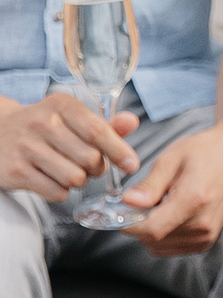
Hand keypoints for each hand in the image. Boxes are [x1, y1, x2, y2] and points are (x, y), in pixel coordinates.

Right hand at [0, 95, 138, 201]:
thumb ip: (104, 124)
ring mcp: (25, 147)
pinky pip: (56, 192)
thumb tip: (132, 122)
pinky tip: (52, 179)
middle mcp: (41, 123)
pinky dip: (61, 191)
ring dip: (79, 181)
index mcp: (61, 106)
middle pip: (90, 158)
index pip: (97, 130)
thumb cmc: (43, 129)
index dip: (119, 151)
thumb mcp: (71, 119)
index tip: (132, 165)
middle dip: (97, 168)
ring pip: (75, 178)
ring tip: (70, 171)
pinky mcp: (15, 170)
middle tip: (89, 165)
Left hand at [118, 119, 222, 256]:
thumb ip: (150, 185)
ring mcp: (207, 234)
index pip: (152, 229)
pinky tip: (169, 214)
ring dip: (151, 230)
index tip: (119, 211)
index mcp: (194, 200)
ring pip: (160, 246)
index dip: (129, 224)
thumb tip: (128, 203)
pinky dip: (163, 235)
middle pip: (153, 239)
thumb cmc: (205, 151)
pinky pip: (172, 247)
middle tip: (142, 201)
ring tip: (159, 205)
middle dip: (138, 224)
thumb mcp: (171, 159)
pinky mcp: (207, 239)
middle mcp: (203, 223)